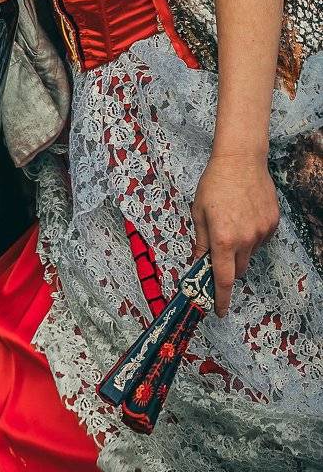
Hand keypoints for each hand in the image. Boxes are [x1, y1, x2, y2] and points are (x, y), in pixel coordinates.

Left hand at [191, 150, 278, 316]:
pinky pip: (260, 240)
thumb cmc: (214, 183)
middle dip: (227, 267)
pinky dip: (251, 236)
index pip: (223, 279)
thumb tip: (199, 262)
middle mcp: (245, 240)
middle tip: (218, 251)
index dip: (220, 298)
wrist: (241, 160)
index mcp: (223, 239)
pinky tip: (244, 215)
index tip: (219, 311)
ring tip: (231, 223)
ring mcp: (262, 233)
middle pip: (238, 269)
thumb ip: (200, 241)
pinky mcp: (272, 225)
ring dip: (239, 249)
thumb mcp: (198, 212)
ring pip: (249, 254)